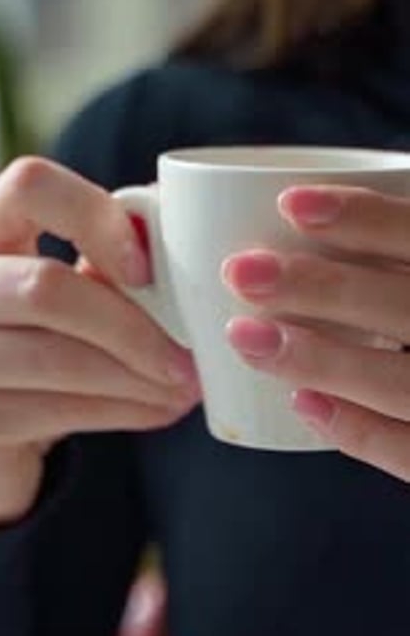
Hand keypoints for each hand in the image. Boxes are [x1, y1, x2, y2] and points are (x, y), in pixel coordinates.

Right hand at [0, 158, 198, 521]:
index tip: (146, 270)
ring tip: (185, 387)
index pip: (29, 186)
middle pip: (45, 288)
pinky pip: (55, 411)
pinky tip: (157, 411)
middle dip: (133, 328)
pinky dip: (121, 412)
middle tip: (190, 355)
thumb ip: (98, 269)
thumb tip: (189, 258)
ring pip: (56, 358)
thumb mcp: (44, 299)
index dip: (97, 219)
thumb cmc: (18, 351)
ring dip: (137, 378)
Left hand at [223, 185, 409, 481]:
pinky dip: (359, 431)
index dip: (368, 219)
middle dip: (323, 288)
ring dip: (323, 361)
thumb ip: (400, 257)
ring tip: (246, 338)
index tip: (290, 204)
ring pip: (402, 385)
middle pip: (405, 308)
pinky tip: (301, 404)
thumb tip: (313, 208)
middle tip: (242, 272)